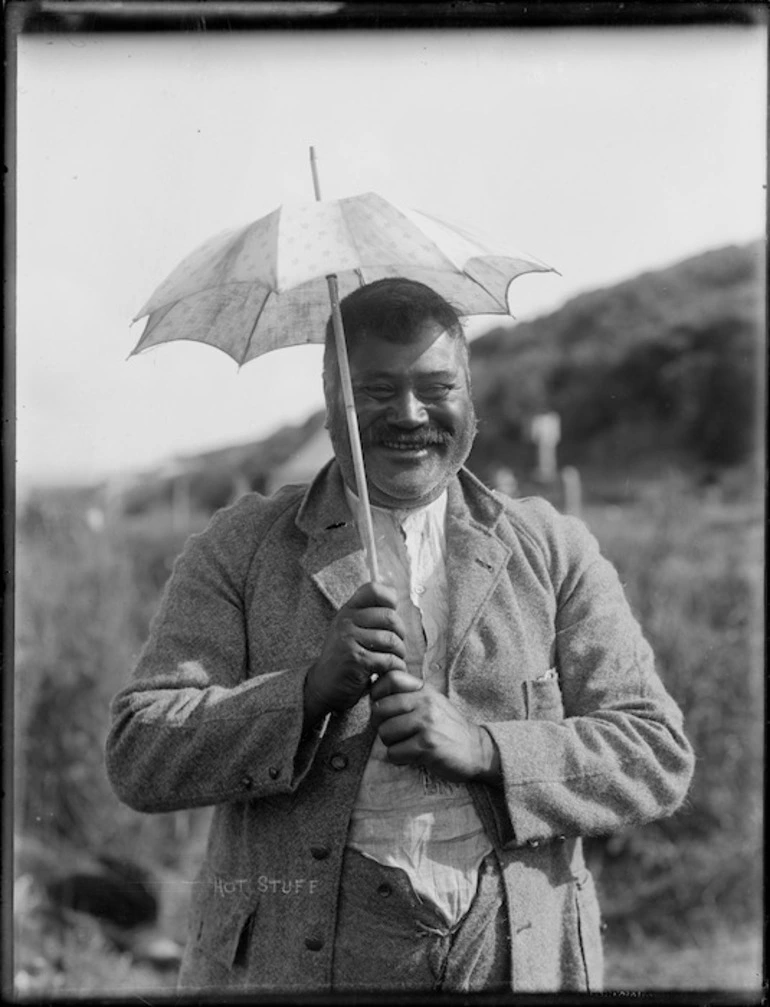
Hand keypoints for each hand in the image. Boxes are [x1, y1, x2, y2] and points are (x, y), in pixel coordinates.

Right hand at [303, 582, 406, 724]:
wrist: (323, 685)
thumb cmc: (345, 657)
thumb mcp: (351, 629)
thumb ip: (369, 615)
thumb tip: (395, 596)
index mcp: (348, 611)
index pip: (373, 590)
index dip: (390, 599)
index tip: (392, 616)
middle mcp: (346, 621)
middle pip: (390, 617)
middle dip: (401, 634)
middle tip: (396, 647)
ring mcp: (349, 640)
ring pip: (391, 640)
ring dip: (399, 654)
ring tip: (394, 660)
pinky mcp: (355, 660)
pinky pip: (388, 660)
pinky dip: (396, 668)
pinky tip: (390, 671)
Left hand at [370, 670, 500, 784]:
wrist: (477, 750)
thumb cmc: (448, 727)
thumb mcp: (432, 702)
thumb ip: (409, 694)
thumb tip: (374, 687)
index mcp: (424, 690)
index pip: (390, 678)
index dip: (377, 692)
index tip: (382, 706)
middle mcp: (425, 703)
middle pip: (380, 708)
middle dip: (380, 724)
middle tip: (392, 732)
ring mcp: (426, 724)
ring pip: (385, 732)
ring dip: (390, 744)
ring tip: (405, 745)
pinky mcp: (427, 746)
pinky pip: (394, 753)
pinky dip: (398, 758)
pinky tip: (411, 756)